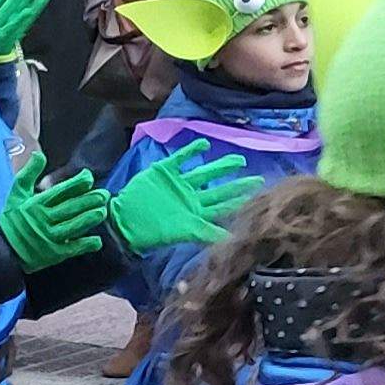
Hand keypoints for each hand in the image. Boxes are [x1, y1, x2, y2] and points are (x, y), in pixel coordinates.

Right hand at [0, 155, 111, 270]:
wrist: (2, 249)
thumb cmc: (12, 219)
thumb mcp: (16, 194)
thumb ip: (28, 174)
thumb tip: (39, 154)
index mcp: (36, 204)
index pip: (60, 192)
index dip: (76, 184)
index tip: (89, 178)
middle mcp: (43, 220)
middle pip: (70, 208)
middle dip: (89, 200)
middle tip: (104, 195)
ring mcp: (49, 238)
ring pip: (74, 226)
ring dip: (89, 219)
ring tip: (103, 211)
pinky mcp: (53, 253)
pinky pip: (73, 248)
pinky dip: (85, 244)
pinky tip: (97, 240)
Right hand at [103, 141, 266, 256]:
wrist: (125, 221)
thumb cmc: (153, 231)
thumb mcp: (184, 232)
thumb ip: (208, 232)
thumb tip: (233, 240)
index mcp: (196, 213)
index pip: (223, 205)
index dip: (240, 200)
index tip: (259, 194)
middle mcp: (190, 198)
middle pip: (218, 190)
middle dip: (237, 184)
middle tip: (257, 178)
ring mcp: (178, 184)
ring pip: (204, 173)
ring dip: (220, 166)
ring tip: (238, 160)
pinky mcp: (164, 172)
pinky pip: (180, 159)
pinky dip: (191, 151)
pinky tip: (203, 144)